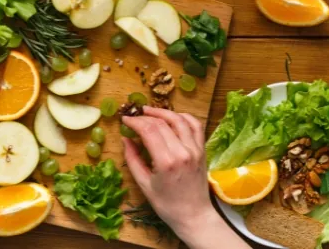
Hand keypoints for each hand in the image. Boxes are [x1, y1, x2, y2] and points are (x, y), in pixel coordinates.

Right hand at [122, 107, 248, 248]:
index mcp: (167, 162)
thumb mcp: (144, 184)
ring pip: (179, 120)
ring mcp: (195, 149)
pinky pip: (195, 126)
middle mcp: (183, 152)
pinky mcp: (202, 150)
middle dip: (145, 116)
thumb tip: (126, 138)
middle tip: (134, 116)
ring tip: (149, 112)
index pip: (149, 130)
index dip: (135, 121)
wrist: (194, 215)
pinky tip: (172, 117)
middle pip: (162, 123)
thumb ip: (133, 159)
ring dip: (163, 112)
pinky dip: (183, 117)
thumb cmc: (167, 204)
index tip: (125, 120)